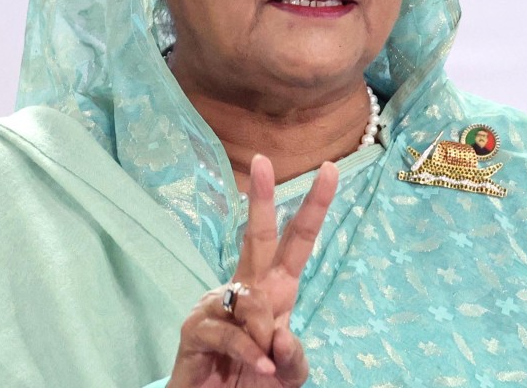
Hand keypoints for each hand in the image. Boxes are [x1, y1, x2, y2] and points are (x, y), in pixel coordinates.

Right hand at [168, 155, 338, 387]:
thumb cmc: (251, 385)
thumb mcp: (288, 376)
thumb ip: (294, 357)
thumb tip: (282, 332)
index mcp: (273, 292)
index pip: (296, 243)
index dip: (314, 208)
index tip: (331, 170)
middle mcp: (245, 289)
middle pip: (257, 236)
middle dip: (261, 199)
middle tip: (263, 161)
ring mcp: (216, 305)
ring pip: (252, 299)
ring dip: (263, 335)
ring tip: (263, 364)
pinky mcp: (195, 327)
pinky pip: (232, 332)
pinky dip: (250, 352)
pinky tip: (259, 366)